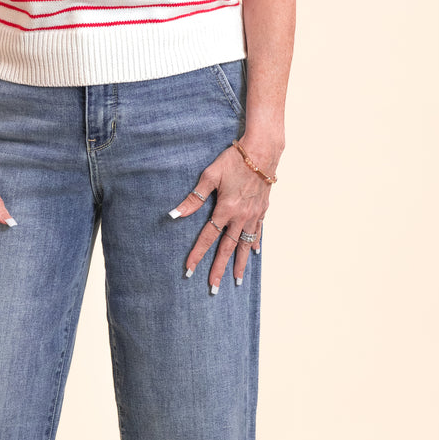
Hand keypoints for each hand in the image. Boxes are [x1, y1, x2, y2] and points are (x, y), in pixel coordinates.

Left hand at [169, 141, 279, 290]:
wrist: (262, 151)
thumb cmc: (234, 160)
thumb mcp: (210, 175)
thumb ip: (194, 197)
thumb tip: (176, 213)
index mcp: (225, 209)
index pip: (207, 238)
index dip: (197, 254)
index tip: (189, 269)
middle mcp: (240, 217)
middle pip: (227, 248)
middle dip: (218, 269)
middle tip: (213, 287)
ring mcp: (253, 215)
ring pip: (244, 245)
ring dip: (240, 264)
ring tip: (237, 281)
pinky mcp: (262, 210)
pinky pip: (258, 232)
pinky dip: (255, 244)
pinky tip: (253, 254)